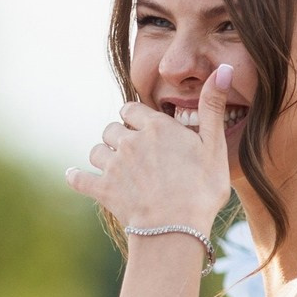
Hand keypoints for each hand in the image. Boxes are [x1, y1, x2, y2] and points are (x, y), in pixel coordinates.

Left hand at [65, 65, 234, 235]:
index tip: (144, 127)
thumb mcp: (214, 145)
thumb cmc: (201, 188)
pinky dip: (76, 178)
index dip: (136, 118)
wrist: (176, 228)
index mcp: (155, 127)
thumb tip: (222, 68)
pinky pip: (79, 179)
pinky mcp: (102, 189)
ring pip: (97, 150)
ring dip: (104, 156)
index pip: (132, 109)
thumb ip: (213, 106)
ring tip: (116, 166)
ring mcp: (113, 166)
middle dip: (120, 136)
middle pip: (112, 129)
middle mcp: (130, 141)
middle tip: (133, 150)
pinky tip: (73, 176)